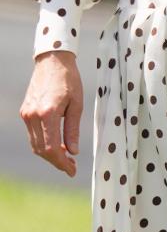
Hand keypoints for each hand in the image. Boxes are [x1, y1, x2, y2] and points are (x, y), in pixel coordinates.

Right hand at [20, 51, 83, 177]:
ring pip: (35, 144)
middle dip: (56, 161)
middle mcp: (33, 116)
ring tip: (66, 157)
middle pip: (41, 150)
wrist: (53, 61)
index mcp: (48, 113)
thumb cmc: (69, 79)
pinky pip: (33, 135)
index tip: (72, 170)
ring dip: (49, 153)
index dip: (61, 162)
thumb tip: (73, 151)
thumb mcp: (77, 103)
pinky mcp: (25, 112)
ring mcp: (26, 114)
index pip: (51, 147)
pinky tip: (57, 144)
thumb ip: (73, 129)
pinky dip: (43, 143)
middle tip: (71, 166)